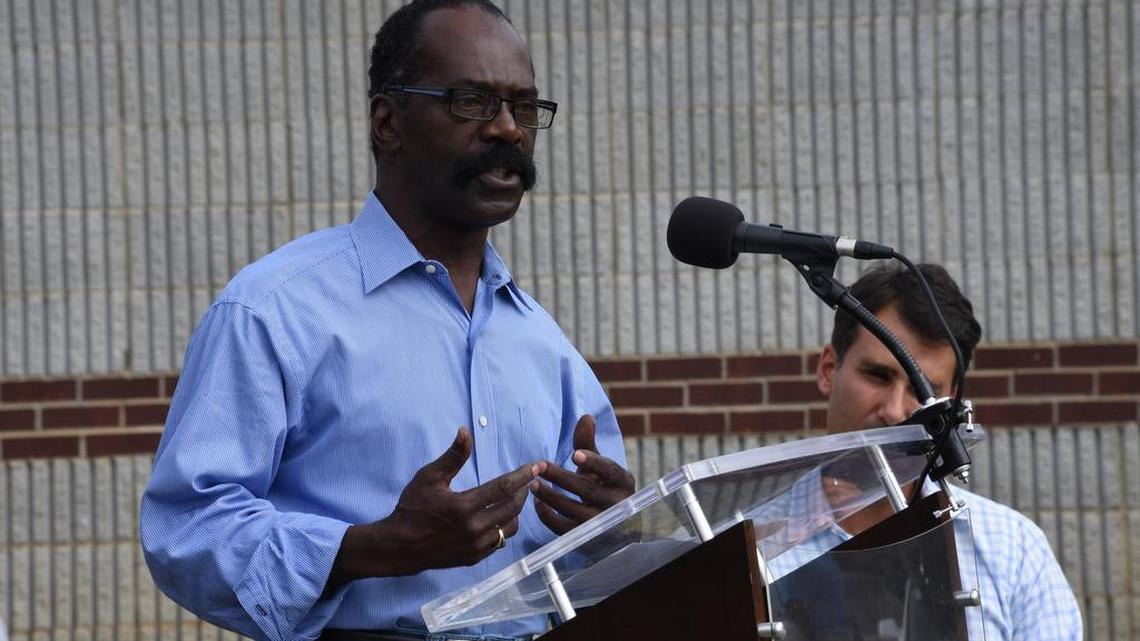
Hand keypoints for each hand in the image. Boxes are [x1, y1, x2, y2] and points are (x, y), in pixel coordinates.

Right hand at [327, 427, 538, 586]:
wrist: (399, 547)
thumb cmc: (413, 508)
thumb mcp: (429, 477)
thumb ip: (452, 456)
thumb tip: (466, 431)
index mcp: (464, 506)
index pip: (503, 488)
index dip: (522, 476)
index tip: (535, 467)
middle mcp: (474, 528)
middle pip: (512, 507)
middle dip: (523, 491)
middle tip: (526, 480)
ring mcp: (476, 546)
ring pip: (510, 526)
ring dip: (516, 510)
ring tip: (513, 498)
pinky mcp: (475, 557)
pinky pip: (500, 541)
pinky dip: (505, 527)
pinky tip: (500, 517)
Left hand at [530, 415, 634, 534]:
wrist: (614, 523)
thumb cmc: (602, 484)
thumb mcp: (599, 464)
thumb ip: (588, 442)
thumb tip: (585, 417)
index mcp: (623, 481)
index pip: (610, 471)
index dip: (593, 462)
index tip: (575, 454)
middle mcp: (617, 504)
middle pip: (586, 490)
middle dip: (560, 477)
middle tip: (539, 465)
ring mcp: (602, 523)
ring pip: (573, 510)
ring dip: (549, 496)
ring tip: (533, 483)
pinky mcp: (586, 538)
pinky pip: (563, 528)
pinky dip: (547, 515)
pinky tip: (537, 502)